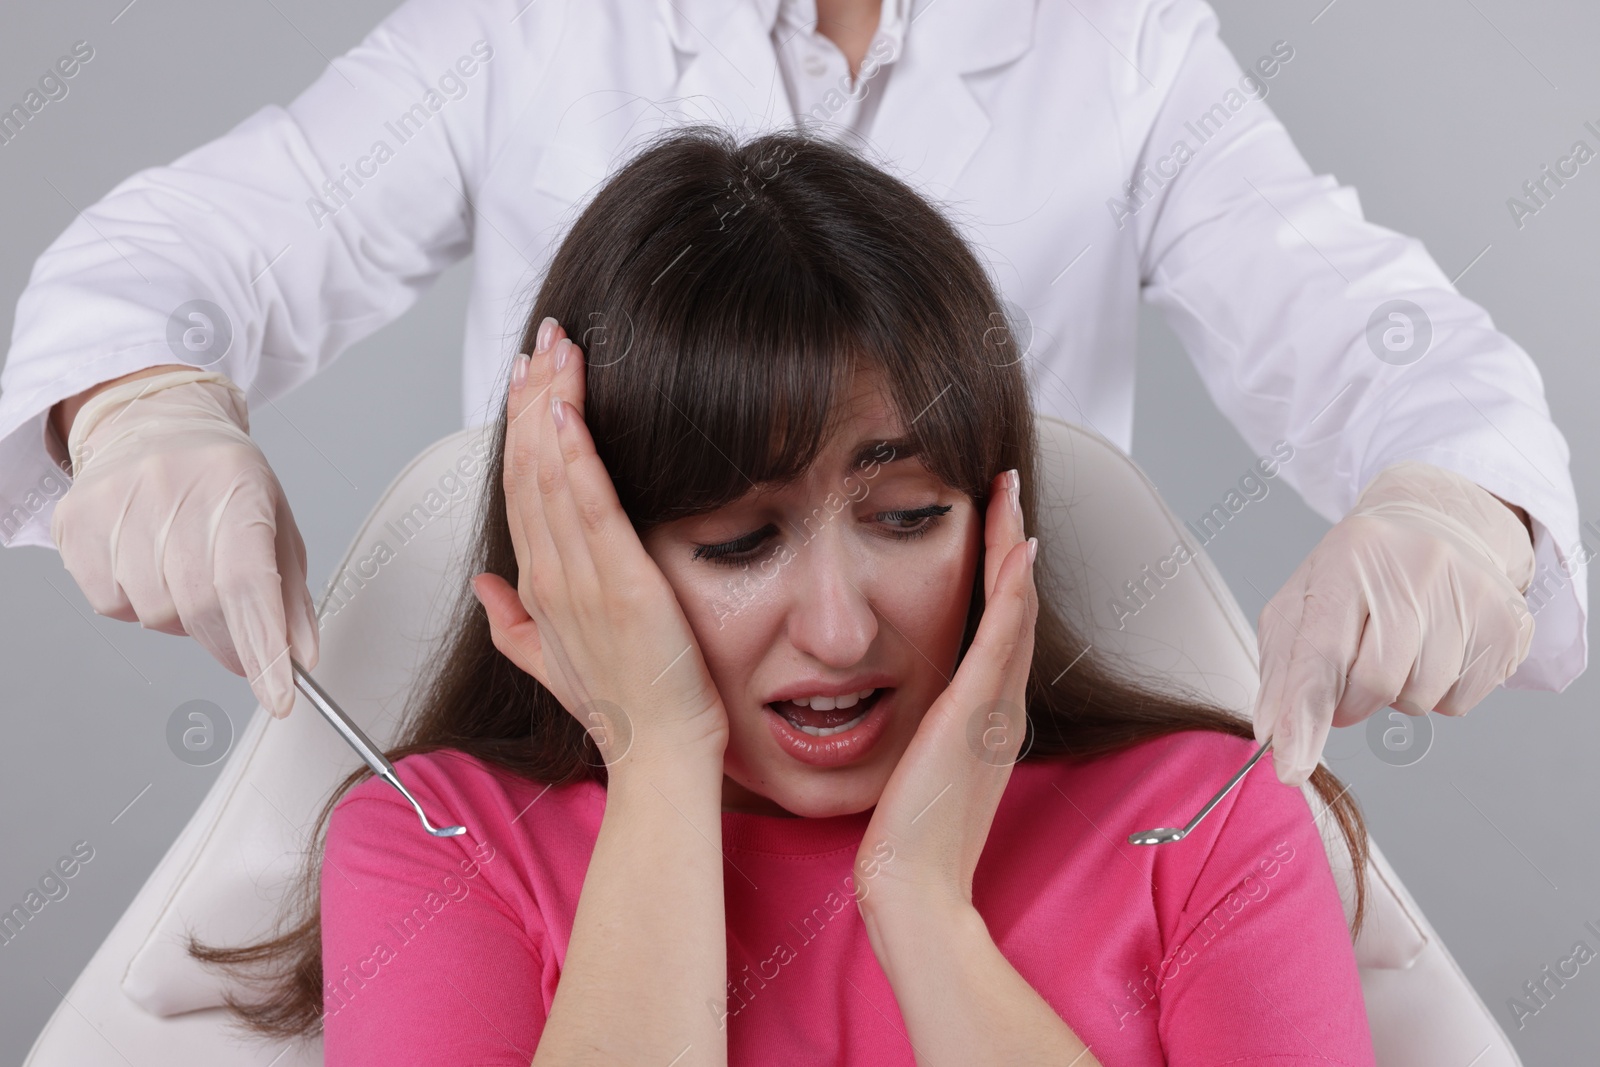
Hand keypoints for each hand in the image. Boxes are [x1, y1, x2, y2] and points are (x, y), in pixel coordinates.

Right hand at [50, 372, 318, 717]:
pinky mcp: (77, 522)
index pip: (248, 585)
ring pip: (155, 614)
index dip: (263, 649)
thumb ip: (292, 595)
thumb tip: (301, 658)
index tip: (279, 697)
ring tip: (190, 575)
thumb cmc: (223, 477)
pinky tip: (150, 568)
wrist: (153, 420)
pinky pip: (113, 605)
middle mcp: (171, 489)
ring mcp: (116, 504)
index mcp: (234, 485)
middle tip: (243, 646)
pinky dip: (138, 606)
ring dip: (182, 619)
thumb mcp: (276, 520)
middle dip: (229, 643)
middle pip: (200, 607)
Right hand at [471, 318, 730, 767]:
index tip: (523, 378)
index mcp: (539, 586)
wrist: (656, 755)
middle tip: (541, 340)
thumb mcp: (552, 662)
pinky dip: (574, 455)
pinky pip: (590, 508)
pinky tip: (567, 409)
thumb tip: (483, 585)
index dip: (517, 429)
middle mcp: (550, 576)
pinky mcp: (621, 584)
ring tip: (553, 352)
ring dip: (549, 408)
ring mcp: (582, 579)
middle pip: (529, 470)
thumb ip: (512, 621)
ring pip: (552, 477)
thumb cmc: (619, 708)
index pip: (520, 489)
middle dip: (530, 399)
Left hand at [853, 469, 1037, 928]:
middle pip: (1016, 605)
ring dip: (1012, 545)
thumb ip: (922, 735)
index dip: (999, 573)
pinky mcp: (977, 712)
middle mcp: (1001, 704)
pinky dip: (1013, 588)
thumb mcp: (919, 768)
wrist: (913, 883)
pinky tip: (1016, 544)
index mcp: (986, 716)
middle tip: (1007, 486)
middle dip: (1010, 542)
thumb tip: (893, 708)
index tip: (992, 524)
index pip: (998, 627)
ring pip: (1015, 608)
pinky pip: (1002, 636)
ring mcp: (995, 706)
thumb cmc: (907, 837)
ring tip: (1009, 492)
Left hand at [1252, 460, 1536, 785]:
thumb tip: (1273, 732)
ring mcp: (1471, 593)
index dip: (1304, 718)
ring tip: (1399, 647)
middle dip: (1352, 700)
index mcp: (1351, 557)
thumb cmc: (1360, 570)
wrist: (1439, 524)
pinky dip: (1436, 693)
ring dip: (1396, 694)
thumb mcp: (1304, 601)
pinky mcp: (1509, 624)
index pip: (1321, 653)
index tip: (1291, 766)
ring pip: (1419, 698)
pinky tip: (1434, 650)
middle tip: (1350, 675)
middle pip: (1373, 683)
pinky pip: (1459, 703)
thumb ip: (1283, 669)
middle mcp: (1416, 568)